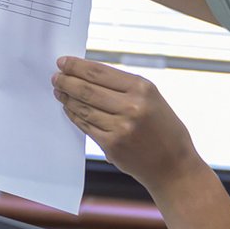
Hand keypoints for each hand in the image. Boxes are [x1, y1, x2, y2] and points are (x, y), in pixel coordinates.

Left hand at [52, 56, 201, 190]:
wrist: (174, 166)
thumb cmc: (164, 130)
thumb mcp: (153, 99)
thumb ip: (125, 88)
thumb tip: (90, 75)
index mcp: (143, 88)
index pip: (100, 72)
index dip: (77, 66)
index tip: (63, 62)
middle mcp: (132, 106)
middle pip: (87, 88)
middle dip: (67, 81)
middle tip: (56, 77)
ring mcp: (121, 127)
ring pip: (84, 107)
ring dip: (67, 98)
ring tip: (59, 91)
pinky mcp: (112, 145)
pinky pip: (86, 126)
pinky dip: (74, 115)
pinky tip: (69, 109)